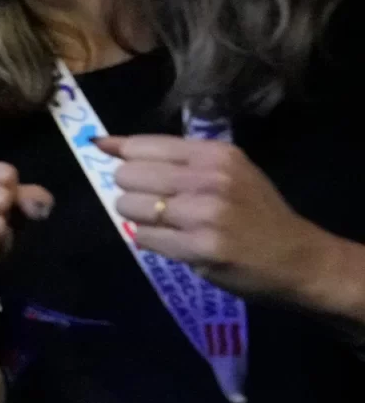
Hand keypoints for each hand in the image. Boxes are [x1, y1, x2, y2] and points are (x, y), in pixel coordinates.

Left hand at [104, 135, 364, 320]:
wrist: (298, 258)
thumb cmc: (256, 212)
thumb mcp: (225, 171)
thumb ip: (171, 158)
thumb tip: (105, 144)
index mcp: (213, 153)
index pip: (140, 146)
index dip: (123, 159)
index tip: (123, 168)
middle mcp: (208, 177)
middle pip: (127, 175)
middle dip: (131, 191)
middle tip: (156, 204)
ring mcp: (203, 213)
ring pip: (128, 206)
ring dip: (139, 218)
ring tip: (167, 225)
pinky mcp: (199, 247)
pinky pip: (144, 237)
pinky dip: (151, 241)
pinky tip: (175, 242)